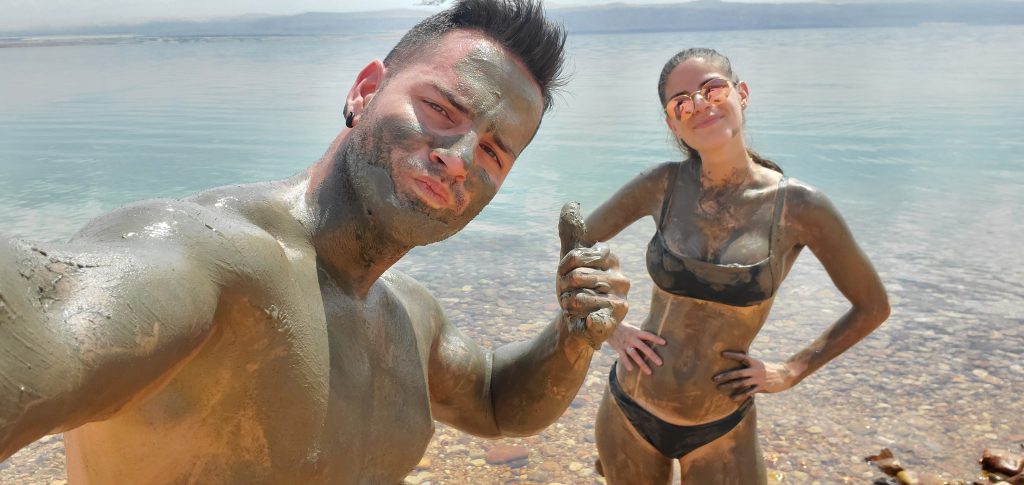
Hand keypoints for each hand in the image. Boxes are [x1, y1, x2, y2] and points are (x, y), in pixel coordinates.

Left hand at [556, 202, 629, 349]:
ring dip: (568, 304)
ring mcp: (622, 299)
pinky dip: (581, 320)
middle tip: (566, 294)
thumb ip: (570, 233)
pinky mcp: (617, 319)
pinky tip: (583, 319)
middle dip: (563, 288)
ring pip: (581, 297)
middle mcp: (621, 277)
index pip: (577, 255)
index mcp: (610, 257)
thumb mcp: (569, 260)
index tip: (564, 274)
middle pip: (577, 276)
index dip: (563, 267)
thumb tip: (571, 204)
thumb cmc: (574, 286)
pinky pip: (592, 317)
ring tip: (572, 306)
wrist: (577, 318)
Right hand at [607, 322, 664, 374]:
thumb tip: (653, 338)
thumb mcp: (633, 329)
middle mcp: (631, 338)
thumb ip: (641, 334)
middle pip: (643, 347)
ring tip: (649, 372)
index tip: (665, 343)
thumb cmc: (624, 329)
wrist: (608, 327)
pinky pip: (623, 357)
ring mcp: (625, 344)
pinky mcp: (618, 349)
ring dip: (642, 364)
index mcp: (636, 332)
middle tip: (660, 363)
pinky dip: (626, 363)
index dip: (656, 338)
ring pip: (634, 355)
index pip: (648, 335)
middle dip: (652, 355)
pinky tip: (631, 370)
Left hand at [713, 351, 796, 401]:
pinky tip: (732, 397)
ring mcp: (758, 379)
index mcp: (755, 362)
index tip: (722, 354)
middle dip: (725, 376)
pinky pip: (749, 392)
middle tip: (714, 378)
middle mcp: (755, 370)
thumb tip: (737, 364)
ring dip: (729, 386)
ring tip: (719, 387)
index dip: (732, 355)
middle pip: (737, 373)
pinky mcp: (761, 387)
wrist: (784, 376)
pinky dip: (740, 395)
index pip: (742, 357)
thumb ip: (749, 366)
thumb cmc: (769, 370)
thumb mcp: (759, 365)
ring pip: (741, 383)